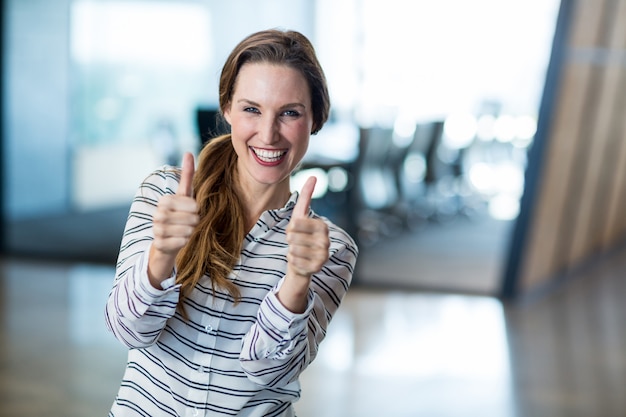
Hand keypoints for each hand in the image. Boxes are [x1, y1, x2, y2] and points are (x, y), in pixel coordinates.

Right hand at [148, 152, 198, 283]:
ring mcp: (156, 229)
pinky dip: (185, 243)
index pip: (193, 205)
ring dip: (191, 233)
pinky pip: (182, 243)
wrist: (167, 243)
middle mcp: (158, 213)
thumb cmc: (180, 216)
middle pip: (192, 218)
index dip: (197, 211)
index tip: (191, 212)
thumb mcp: (185, 196)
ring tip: (184, 232)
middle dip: (195, 223)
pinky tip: (179, 241)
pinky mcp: (159, 244)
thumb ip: (187, 176)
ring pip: (188, 231)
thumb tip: (189, 152)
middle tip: (188, 224)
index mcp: (165, 200)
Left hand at [279, 176, 329, 311]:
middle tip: (295, 243)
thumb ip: (306, 196)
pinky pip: (294, 262)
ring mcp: (323, 255)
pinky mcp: (317, 268)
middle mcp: (326, 240)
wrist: (303, 261)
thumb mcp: (300, 215)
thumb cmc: (300, 235)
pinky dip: (292, 261)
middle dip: (289, 240)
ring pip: (293, 250)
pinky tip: (298, 261)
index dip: (290, 228)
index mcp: (322, 226)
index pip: (295, 224)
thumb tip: (313, 176)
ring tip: (297, 251)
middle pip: (292, 237)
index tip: (295, 231)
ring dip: (290, 251)